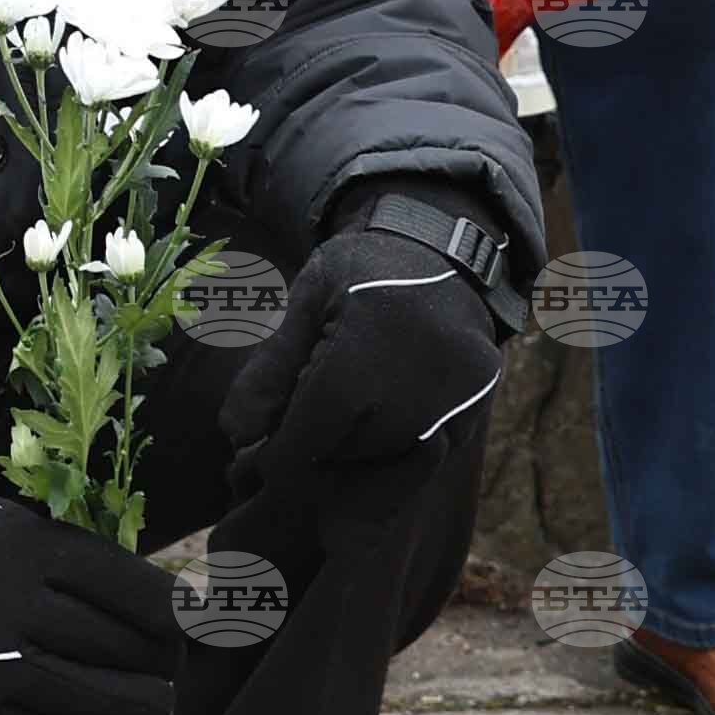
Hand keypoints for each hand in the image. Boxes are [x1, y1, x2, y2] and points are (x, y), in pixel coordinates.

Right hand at [0, 494, 183, 714]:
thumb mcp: (42, 538)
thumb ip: (111, 573)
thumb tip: (200, 620)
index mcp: (34, 548)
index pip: (140, 594)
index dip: (181, 617)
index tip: (190, 625)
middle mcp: (9, 603)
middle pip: (130, 649)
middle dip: (165, 664)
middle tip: (166, 666)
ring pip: (109, 702)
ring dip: (146, 706)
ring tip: (151, 700)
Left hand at [220, 235, 502, 513]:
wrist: (439, 249)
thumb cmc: (359, 272)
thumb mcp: (306, 303)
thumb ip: (271, 369)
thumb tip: (237, 432)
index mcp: (360, 363)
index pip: (305, 441)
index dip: (277, 451)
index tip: (261, 445)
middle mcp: (413, 394)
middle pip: (343, 458)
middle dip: (315, 447)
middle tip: (304, 413)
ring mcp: (454, 408)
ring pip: (382, 464)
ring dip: (355, 449)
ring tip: (347, 406)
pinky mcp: (477, 413)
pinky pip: (423, 456)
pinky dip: (395, 444)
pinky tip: (383, 406)